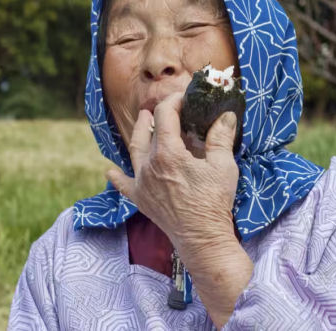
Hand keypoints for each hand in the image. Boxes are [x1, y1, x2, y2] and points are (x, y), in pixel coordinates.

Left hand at [106, 93, 251, 327]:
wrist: (202, 238)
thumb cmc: (214, 201)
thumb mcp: (223, 166)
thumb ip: (221, 137)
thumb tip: (226, 115)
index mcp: (168, 153)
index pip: (165, 116)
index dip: (173, 102)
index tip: (183, 98)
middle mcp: (149, 165)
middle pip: (149, 132)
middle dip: (157, 117)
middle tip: (163, 108)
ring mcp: (142, 183)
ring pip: (134, 152)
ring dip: (137, 135)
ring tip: (141, 123)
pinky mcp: (140, 199)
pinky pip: (124, 185)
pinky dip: (117, 177)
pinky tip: (110, 171)